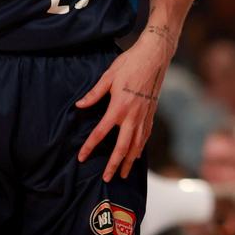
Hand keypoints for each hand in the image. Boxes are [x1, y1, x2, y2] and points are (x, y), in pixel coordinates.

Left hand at [76, 32, 170, 181]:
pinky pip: (146, 135)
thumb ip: (94, 94)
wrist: (154, 56)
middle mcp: (132, 115)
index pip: (101, 133)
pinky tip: (137, 154)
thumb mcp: (108, 76)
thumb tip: (80, 105)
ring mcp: (144, 115)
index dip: (90, 146)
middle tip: (108, 178)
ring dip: (129, 161)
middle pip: (122, 147)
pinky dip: (141, 147)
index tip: (82, 158)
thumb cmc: (130, 63)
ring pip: (137, 144)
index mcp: (118, 107)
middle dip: (114, 164)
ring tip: (124, 173)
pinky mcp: (152, 112)